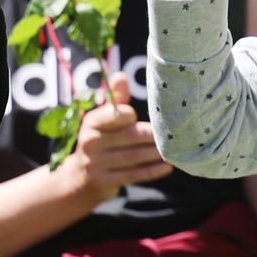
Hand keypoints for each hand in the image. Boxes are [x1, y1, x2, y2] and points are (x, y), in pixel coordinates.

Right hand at [57, 72, 171, 206]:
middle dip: (154, 135)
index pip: (116, 114)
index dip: (132, 115)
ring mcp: (95, 164)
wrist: (78, 178)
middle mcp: (90, 142)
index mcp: (91, 122)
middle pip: (130, 136)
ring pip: (134, 156)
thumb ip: (116, 98)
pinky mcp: (104, 181)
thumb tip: (121, 75)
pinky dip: (152, 170)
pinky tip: (168, 166)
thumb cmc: (101, 139)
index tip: (148, 115)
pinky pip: (132, 175)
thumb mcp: (103, 119)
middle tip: (177, 132)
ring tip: (177, 148)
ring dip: (157, 153)